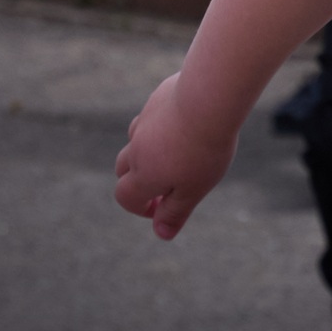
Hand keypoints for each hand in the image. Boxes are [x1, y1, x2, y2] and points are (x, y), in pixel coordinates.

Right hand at [114, 71, 235, 239]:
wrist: (209, 96)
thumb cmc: (204, 148)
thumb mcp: (193, 189)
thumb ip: (175, 212)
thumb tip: (161, 234)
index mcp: (143, 174)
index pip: (125, 197)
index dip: (140, 208)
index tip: (163, 206)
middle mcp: (137, 147)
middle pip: (122, 168)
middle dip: (138, 179)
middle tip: (168, 181)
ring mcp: (145, 120)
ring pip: (135, 139)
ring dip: (147, 150)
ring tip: (179, 150)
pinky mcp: (157, 97)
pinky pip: (152, 115)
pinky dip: (160, 124)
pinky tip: (187, 122)